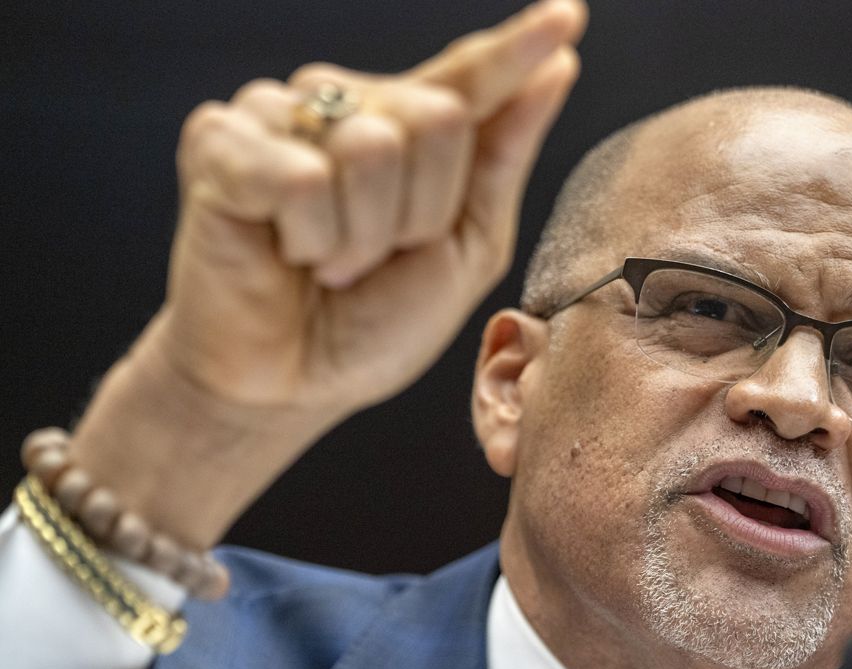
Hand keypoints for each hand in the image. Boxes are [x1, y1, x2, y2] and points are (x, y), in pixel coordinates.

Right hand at [65, 0, 586, 547]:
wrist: (294, 385)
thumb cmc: (374, 323)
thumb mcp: (466, 248)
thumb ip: (502, 157)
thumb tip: (558, 67)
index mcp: (407, 129)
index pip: (469, 78)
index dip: (517, 48)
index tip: (569, 16)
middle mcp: (344, 107)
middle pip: (437, 118)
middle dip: (421, 214)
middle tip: (374, 257)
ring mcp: (278, 117)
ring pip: (373, 146)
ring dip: (363, 235)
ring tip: (328, 260)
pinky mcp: (219, 143)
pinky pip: (301, 176)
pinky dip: (309, 237)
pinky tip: (284, 252)